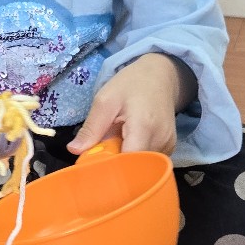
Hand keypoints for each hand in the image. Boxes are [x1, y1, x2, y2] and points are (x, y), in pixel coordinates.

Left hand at [67, 53, 195, 156]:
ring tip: (117, 141)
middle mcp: (161, 140)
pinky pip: (148, 160)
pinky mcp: (170, 148)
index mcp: (144, 126)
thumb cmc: (131, 84)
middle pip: (134, 167)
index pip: (129, 161)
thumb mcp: (105, 100)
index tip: (95, 165)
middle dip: (115, 164)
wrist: (160, 76)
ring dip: (125, 159)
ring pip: (141, 166)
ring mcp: (168, 146)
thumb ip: (91, 127)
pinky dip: (135, 156)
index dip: (111, 168)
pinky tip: (128, 142)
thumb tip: (74, 150)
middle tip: (102, 150)